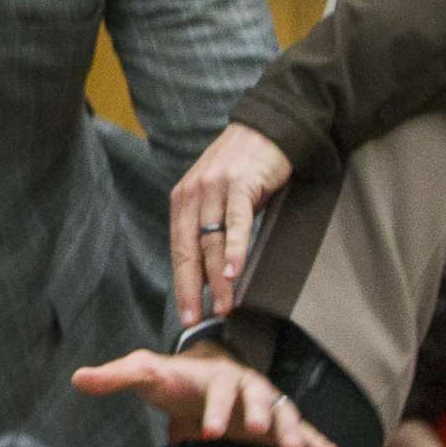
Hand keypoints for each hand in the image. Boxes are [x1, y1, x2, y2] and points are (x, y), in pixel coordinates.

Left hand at [70, 340, 339, 446]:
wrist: (197, 380)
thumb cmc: (172, 379)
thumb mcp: (144, 373)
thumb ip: (115, 377)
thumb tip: (77, 378)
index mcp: (212, 375)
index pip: (214, 389)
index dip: (212, 408)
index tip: (206, 431)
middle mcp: (243, 386)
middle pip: (256, 395)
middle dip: (258, 413)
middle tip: (257, 432)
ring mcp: (262, 405)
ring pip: (282, 413)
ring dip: (290, 429)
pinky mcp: (274, 424)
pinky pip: (299, 429)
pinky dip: (314, 440)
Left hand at [168, 122, 292, 325]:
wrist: (267, 129)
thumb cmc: (244, 168)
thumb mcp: (218, 197)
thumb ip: (212, 230)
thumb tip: (212, 275)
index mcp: (183, 199)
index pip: (178, 249)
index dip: (183, 284)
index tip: (188, 313)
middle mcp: (193, 193)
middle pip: (189, 249)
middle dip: (192, 287)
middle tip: (197, 318)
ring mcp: (215, 188)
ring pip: (212, 240)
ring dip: (218, 277)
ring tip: (225, 304)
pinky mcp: (240, 183)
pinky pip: (236, 222)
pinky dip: (235, 248)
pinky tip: (235, 271)